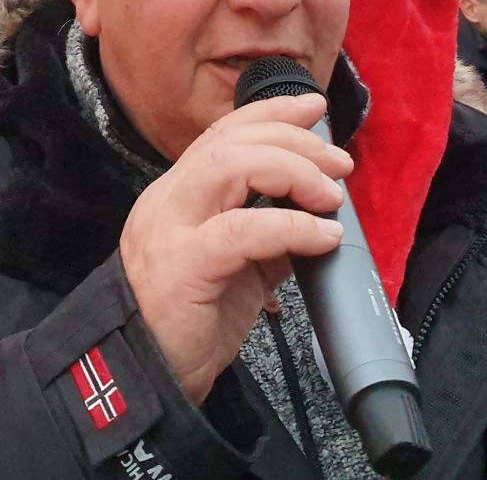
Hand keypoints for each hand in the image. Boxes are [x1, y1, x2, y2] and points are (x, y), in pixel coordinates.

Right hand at [120, 94, 349, 404]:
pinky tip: (322, 237)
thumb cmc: (189, 323)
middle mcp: (167, 201)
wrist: (148, 377)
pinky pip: (243, 229)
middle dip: (294, 141)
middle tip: (339, 164)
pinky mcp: (184, 265)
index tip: (314, 109)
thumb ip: (270, 234)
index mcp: (177, 196)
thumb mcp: (238, 268)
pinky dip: (292, 226)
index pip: (222, 133)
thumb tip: (320, 212)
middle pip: (231, 141)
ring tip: (331, 197)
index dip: (271, 112)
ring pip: (230, 165)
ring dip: (293, 171)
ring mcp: (170, 229)